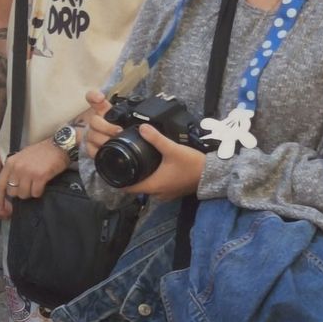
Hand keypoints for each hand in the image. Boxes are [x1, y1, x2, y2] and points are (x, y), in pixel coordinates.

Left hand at [0, 141, 69, 202]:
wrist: (58, 146)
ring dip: (31, 193)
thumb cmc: (41, 152)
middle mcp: (17, 167)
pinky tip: (43, 184)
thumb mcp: (21, 157)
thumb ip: (14, 170)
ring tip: (36, 184)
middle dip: (20, 192)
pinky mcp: (40, 176)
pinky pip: (35, 193)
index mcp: (11, 162)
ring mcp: (28, 172)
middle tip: (28, 187)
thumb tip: (10, 186)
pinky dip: (39, 192)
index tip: (0, 205)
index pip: (0, 183)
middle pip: (12, 192)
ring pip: (24, 194)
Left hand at [86, 88, 205, 197]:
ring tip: (135, 162)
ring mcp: (166, 194)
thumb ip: (156, 138)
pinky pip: (157, 187)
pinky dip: (152, 179)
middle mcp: (157, 194)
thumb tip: (141, 127)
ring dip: (141, 177)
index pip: (127, 187)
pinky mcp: (173, 191)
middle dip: (129, 176)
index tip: (110, 168)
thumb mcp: (172, 149)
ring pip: (147, 187)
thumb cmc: (192, 164)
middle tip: (122, 161)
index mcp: (153, 186)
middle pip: (136, 187)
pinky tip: (153, 168)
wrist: (212, 174)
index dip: (117, 179)